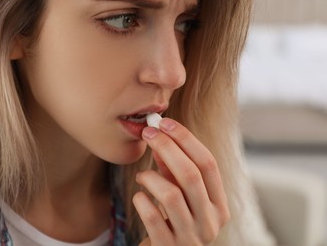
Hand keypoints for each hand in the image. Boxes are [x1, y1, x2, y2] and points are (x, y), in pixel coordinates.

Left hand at [133, 118, 229, 245]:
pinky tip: (139, 197)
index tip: (165, 123)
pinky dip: (141, 200)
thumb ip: (173, 170)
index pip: (208, 164)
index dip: (186, 139)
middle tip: (148, 133)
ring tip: (142, 176)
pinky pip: (152, 217)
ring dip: (151, 177)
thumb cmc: (174, 222)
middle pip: (191, 175)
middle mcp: (210, 221)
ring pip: (171, 195)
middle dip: (167, 148)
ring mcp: (191, 237)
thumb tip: (161, 138)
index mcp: (219, 205)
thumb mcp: (180, 194)